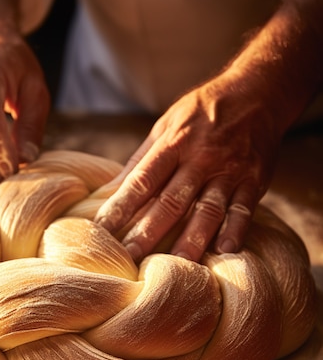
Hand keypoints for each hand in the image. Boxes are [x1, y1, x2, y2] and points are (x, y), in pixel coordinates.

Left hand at [94, 75, 280, 261]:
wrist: (256, 93)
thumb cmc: (202, 112)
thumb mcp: (166, 125)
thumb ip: (141, 160)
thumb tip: (109, 190)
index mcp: (174, 143)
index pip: (142, 181)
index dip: (120, 206)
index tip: (102, 230)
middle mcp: (201, 158)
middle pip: (171, 201)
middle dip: (149, 232)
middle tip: (130, 259)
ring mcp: (229, 170)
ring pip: (208, 210)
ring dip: (191, 240)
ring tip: (176, 267)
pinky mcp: (255, 179)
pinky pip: (244, 209)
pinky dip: (235, 230)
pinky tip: (225, 251)